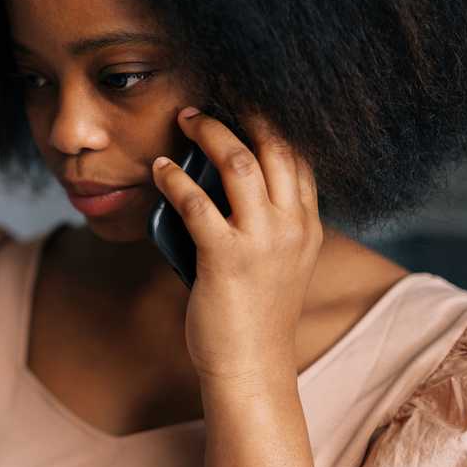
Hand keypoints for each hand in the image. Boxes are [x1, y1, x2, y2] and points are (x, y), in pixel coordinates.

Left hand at [151, 106, 323, 383]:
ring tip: (185, 119)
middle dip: (243, 113)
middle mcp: (292, 226)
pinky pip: (196, 204)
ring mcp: (262, 241)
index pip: (298, 156)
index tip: (245, 99)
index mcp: (307, 225)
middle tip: (210, 98)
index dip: (272, 121)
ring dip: (209, 133)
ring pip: (240, 163)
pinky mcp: (226, 258)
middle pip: (275, 146)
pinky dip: (173, 181)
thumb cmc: (253, 315)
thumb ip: (261, 222)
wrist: (251, 367)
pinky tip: (158, 170)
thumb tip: (215, 182)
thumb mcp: (274, 261)